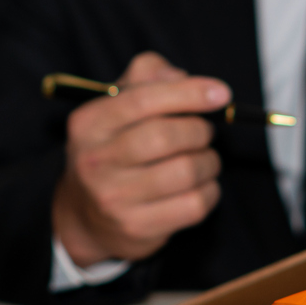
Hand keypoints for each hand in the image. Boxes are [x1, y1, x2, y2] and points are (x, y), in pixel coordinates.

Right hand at [52, 52, 229, 266]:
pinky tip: (200, 186)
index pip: (144, 99)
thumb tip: (180, 76)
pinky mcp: (137, 228)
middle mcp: (95, 160)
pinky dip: (209, 191)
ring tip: (203, 160)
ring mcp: (114, 198)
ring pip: (186, 171)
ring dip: (209, 161)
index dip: (189, 93)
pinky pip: (194, 205)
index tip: (221, 94)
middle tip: (203, 133)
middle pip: (166, 136)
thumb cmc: (112, 150)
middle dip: (199, 130)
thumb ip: (146, 77)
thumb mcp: (115, 106)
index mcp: (89, 123)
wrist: (84, 216)